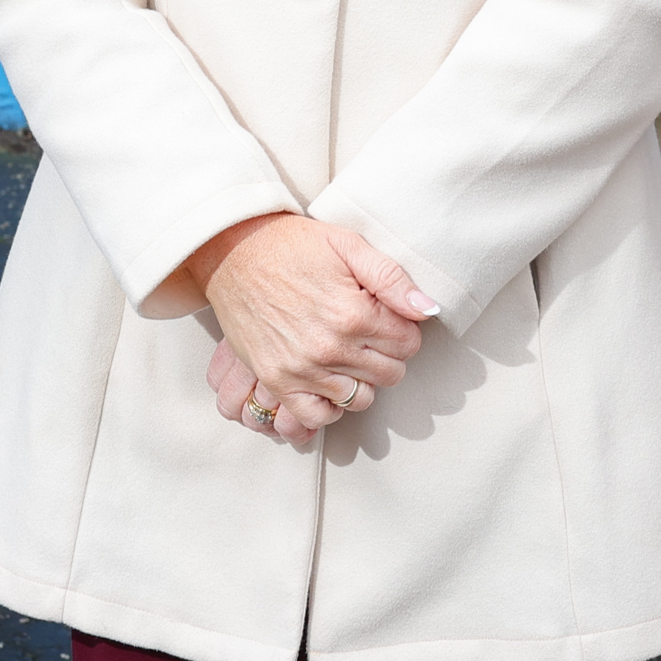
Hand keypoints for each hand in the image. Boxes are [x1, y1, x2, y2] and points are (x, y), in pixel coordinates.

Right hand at [191, 216, 432, 443]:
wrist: (233, 252)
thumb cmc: (292, 244)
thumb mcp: (348, 245)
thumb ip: (392, 278)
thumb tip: (428, 310)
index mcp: (353, 312)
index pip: (408, 342)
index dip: (404, 328)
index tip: (387, 316)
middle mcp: (330, 346)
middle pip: (390, 373)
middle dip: (388, 353)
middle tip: (370, 333)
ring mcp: (302, 368)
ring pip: (361, 398)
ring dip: (364, 379)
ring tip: (352, 354)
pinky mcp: (277, 379)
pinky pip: (318, 416)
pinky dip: (330, 405)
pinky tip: (331, 381)